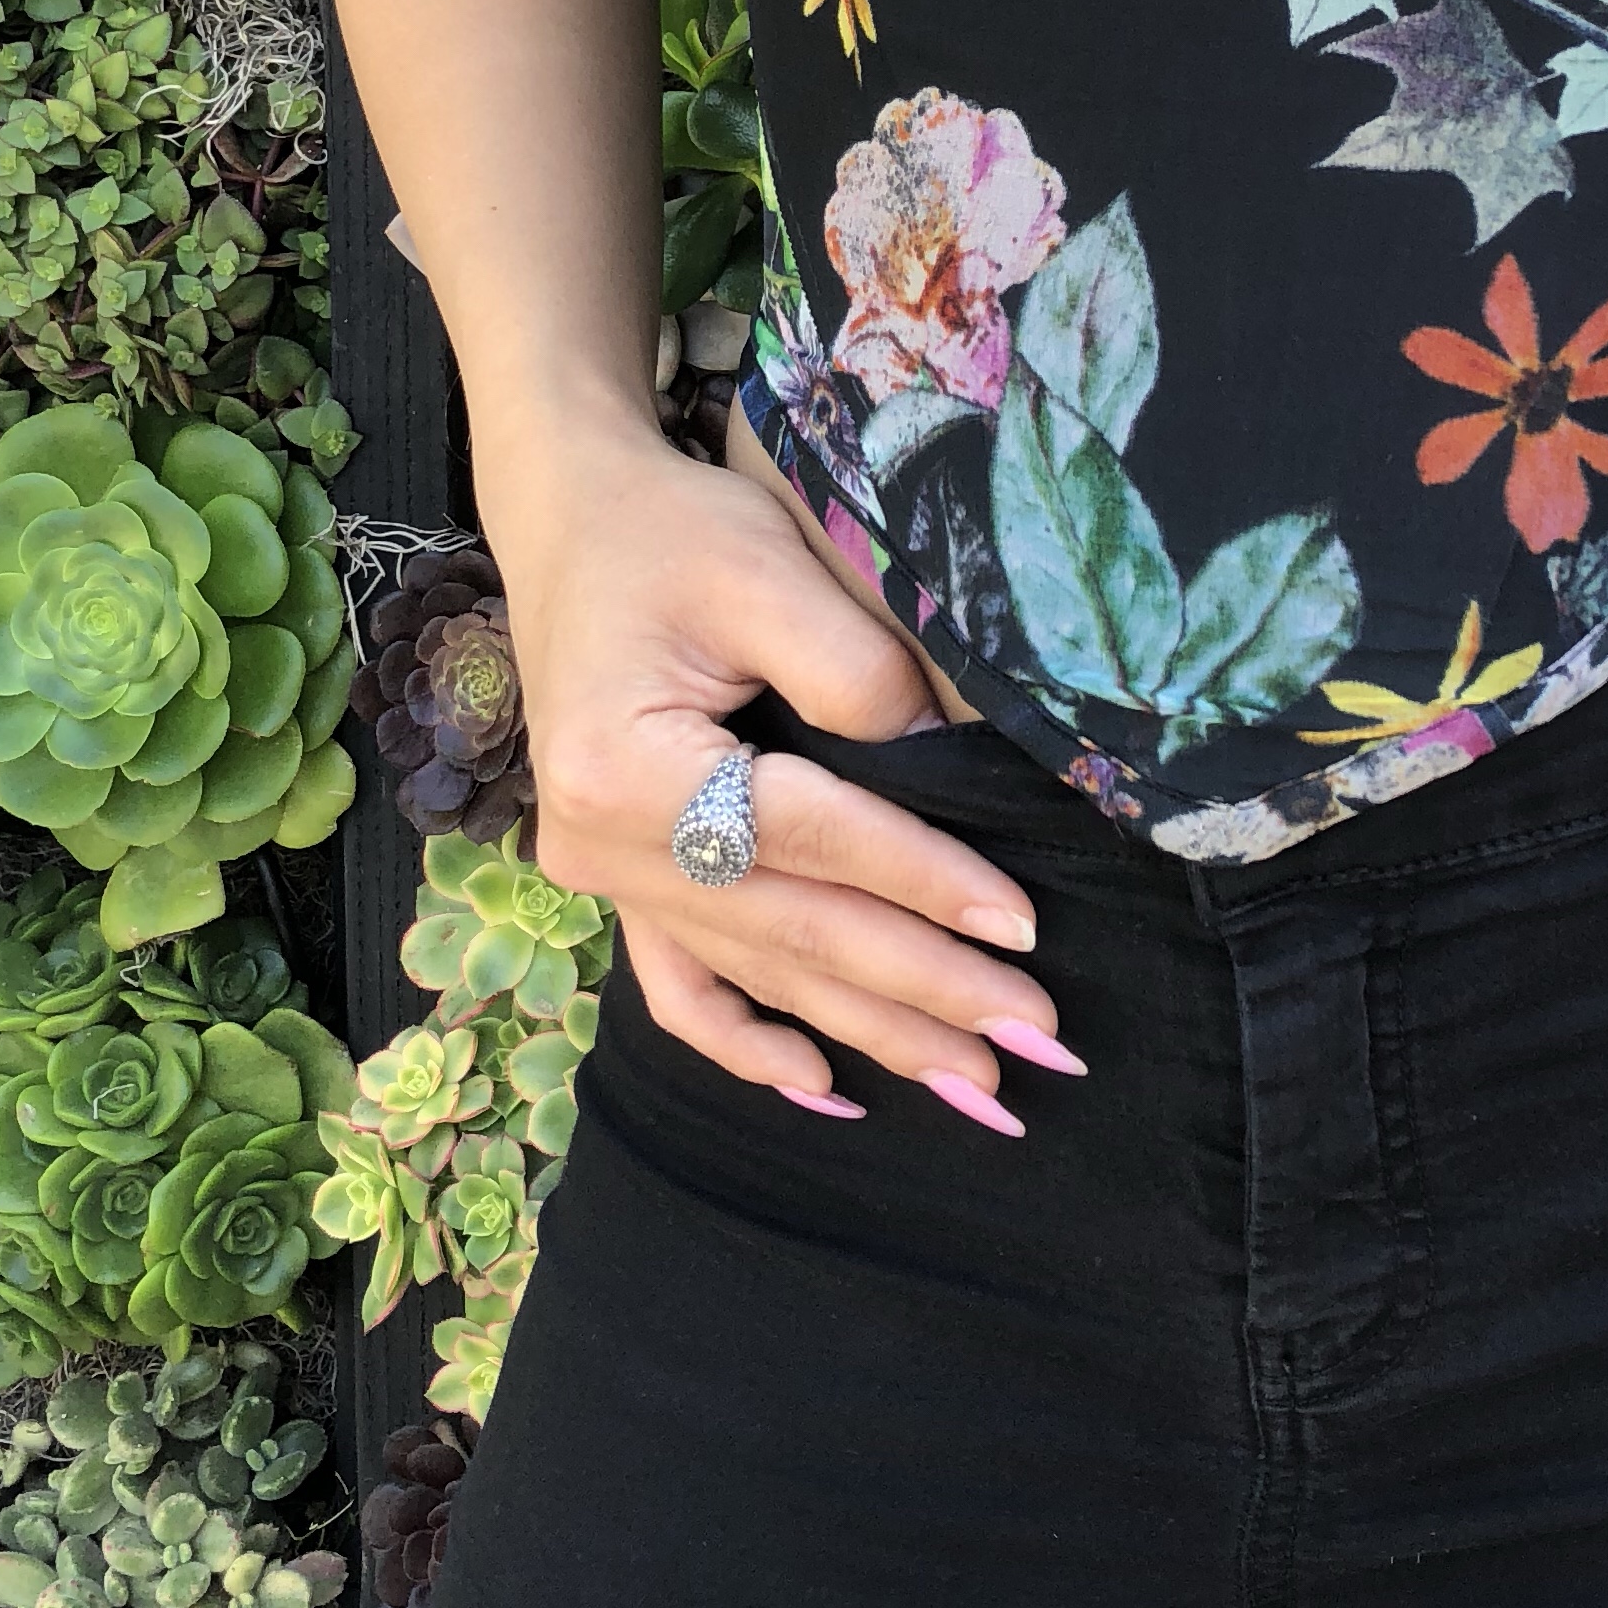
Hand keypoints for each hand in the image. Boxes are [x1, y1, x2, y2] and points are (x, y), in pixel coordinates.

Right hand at [482, 412, 1072, 1128]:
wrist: (570, 518)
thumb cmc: (671, 530)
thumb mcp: (765, 570)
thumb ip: (855, 672)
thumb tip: (941, 761)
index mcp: (628, 770)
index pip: (812, 840)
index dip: (923, 882)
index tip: (1024, 929)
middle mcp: (600, 845)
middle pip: (792, 931)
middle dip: (924, 991)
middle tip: (1037, 1041)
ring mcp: (600, 875)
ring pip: (757, 973)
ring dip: (871, 1031)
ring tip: (975, 1082)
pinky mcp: (615, 877)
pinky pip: (682, 986)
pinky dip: (749, 1043)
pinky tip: (822, 1089)